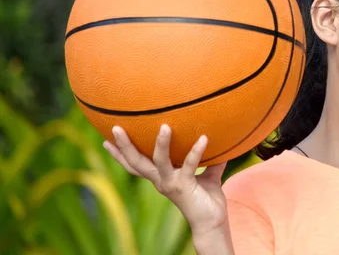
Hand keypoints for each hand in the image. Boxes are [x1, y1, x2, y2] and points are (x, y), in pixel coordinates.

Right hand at [103, 124, 227, 234]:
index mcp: (161, 178)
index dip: (120, 154)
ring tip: (164, 127)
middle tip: (114, 127)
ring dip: (160, 144)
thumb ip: (208, 160)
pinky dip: (196, 151)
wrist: (212, 223)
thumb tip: (219, 141)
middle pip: (136, 162)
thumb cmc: (207, 200)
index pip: (136, 165)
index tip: (105, 140)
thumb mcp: (206, 176)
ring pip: (159, 161)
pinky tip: (204, 138)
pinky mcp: (184, 187)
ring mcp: (171, 184)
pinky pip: (189, 165)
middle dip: (124, 146)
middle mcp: (161, 181)